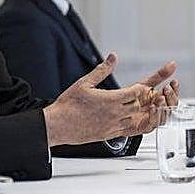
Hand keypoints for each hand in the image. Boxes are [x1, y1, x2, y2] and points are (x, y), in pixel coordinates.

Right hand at [43, 54, 159, 145]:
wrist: (57, 125)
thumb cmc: (68, 105)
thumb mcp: (85, 83)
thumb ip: (102, 70)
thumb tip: (113, 57)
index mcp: (111, 100)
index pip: (135, 93)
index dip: (138, 89)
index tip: (136, 87)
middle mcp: (114, 114)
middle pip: (137, 106)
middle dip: (137, 100)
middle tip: (132, 96)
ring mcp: (111, 126)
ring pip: (132, 119)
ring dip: (131, 113)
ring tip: (125, 107)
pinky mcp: (107, 136)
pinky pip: (123, 131)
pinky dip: (124, 124)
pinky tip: (117, 119)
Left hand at [124, 61, 179, 132]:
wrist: (110, 110)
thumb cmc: (127, 98)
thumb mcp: (144, 84)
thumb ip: (159, 75)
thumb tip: (173, 63)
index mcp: (158, 99)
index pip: (172, 95)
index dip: (175, 89)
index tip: (174, 82)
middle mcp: (156, 110)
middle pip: (171, 107)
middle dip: (171, 98)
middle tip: (166, 89)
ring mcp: (151, 119)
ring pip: (164, 116)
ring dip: (164, 107)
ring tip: (160, 99)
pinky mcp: (142, 127)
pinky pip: (152, 125)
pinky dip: (154, 117)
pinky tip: (152, 108)